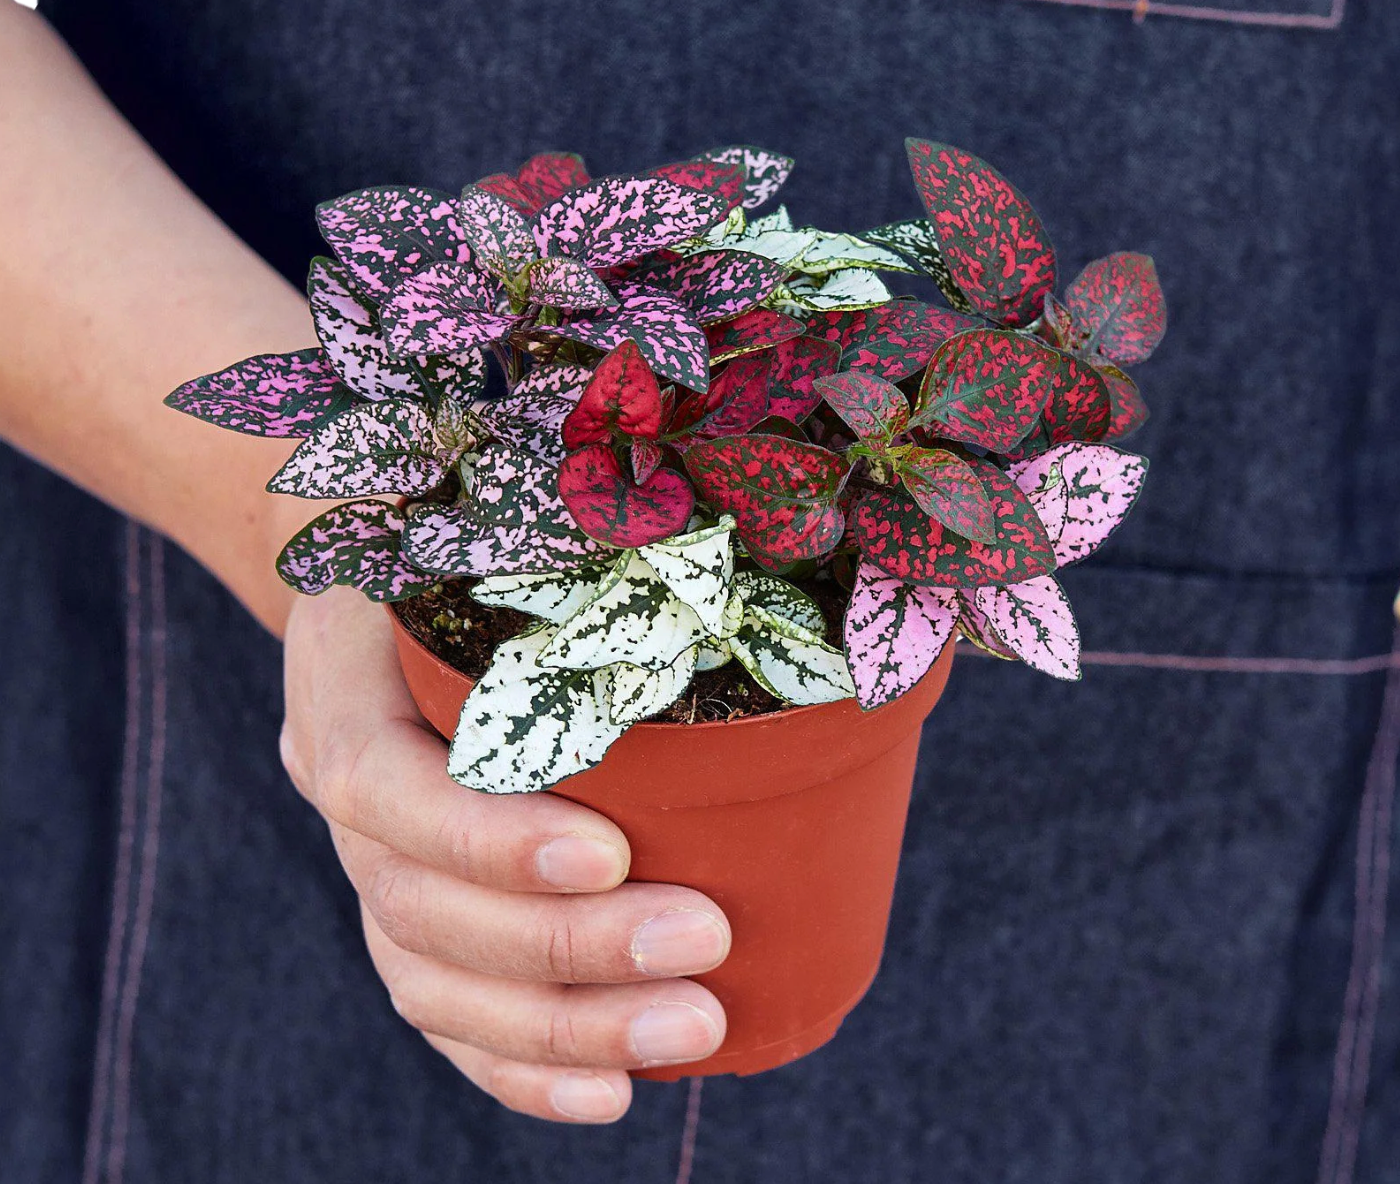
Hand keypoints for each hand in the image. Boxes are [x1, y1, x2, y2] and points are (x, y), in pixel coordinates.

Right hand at [280, 587, 730, 1122]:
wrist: (375, 559)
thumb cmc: (461, 535)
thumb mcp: (481, 521)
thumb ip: (553, 551)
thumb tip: (722, 565)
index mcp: (343, 686)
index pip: (378, 784)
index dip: (485, 837)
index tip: (610, 854)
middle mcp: (342, 787)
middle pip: (416, 904)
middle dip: (562, 948)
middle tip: (702, 945)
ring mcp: (368, 862)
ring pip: (432, 980)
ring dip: (563, 1026)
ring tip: (691, 1028)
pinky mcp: (409, 915)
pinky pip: (444, 1013)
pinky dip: (523, 1067)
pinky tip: (613, 1095)